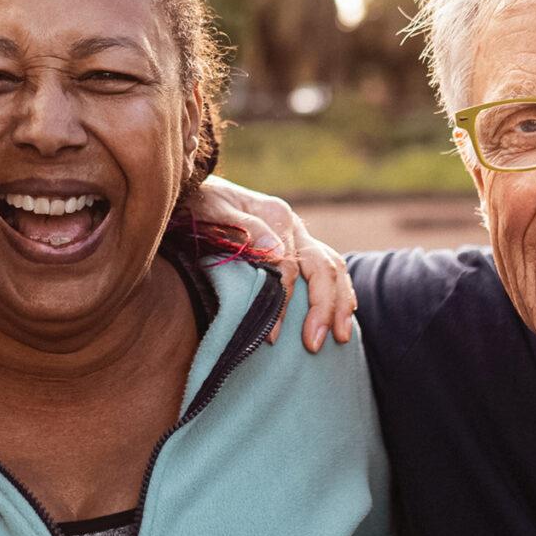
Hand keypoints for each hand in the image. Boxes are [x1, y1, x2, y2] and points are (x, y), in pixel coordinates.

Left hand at [192, 176, 355, 350]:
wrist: (193, 190)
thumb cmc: (198, 205)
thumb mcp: (212, 211)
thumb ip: (244, 229)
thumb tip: (278, 253)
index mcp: (276, 215)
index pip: (290, 267)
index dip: (283, 304)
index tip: (273, 336)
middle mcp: (293, 226)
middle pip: (322, 268)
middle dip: (323, 308)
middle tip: (314, 345)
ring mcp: (298, 235)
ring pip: (333, 267)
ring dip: (340, 303)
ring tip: (341, 338)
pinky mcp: (296, 245)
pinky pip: (328, 267)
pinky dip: (340, 291)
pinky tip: (342, 316)